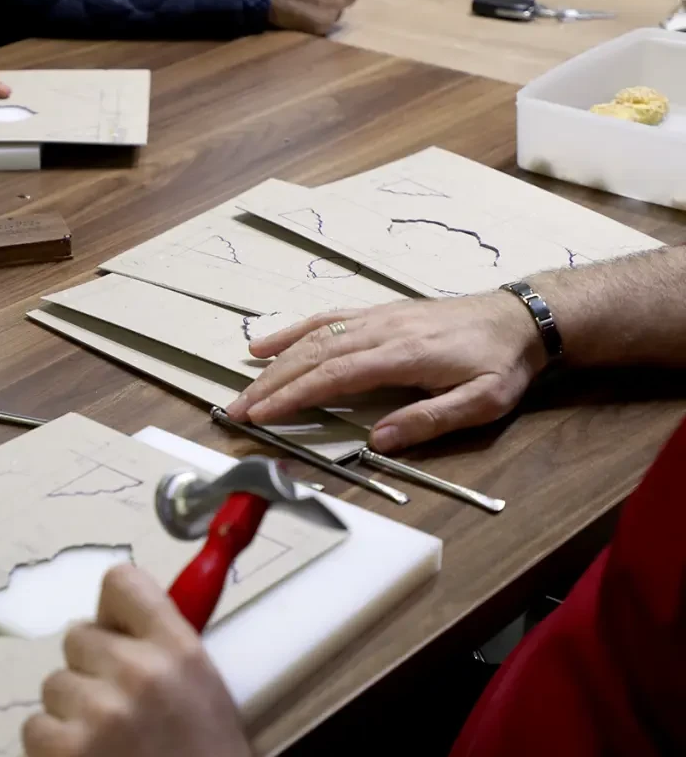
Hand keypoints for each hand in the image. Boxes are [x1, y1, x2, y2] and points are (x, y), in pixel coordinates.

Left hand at [22, 565, 253, 756]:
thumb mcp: (202, 685)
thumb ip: (160, 643)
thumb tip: (107, 619)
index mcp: (178, 648)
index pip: (122, 583)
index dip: (111, 609)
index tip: (116, 631)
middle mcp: (138, 670)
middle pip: (77, 636)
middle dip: (90, 667)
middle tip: (116, 703)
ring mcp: (100, 711)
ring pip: (55, 683)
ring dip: (72, 708)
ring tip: (105, 739)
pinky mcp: (69, 750)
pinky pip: (35, 725)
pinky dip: (53, 744)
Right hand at [226, 293, 548, 452]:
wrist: (519, 317)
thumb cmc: (502, 362)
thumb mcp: (483, 401)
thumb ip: (430, 420)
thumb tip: (378, 441)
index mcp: (403, 355)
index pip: (334, 376)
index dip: (294, 395)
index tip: (262, 414)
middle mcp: (381, 331)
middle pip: (312, 356)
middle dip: (270, 384)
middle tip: (237, 409)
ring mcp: (375, 318)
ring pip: (312, 338)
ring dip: (273, 363)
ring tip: (243, 387)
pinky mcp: (376, 314)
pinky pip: (325, 320)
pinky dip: (291, 333)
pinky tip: (266, 346)